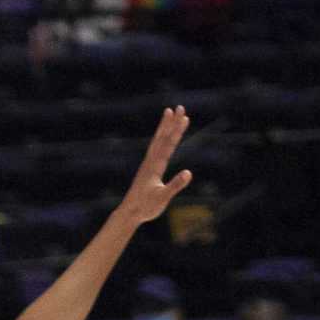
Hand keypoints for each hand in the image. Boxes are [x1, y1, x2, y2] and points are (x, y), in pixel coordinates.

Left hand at [115, 106, 193, 226]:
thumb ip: (175, 185)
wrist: (130, 212)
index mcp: (155, 166)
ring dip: (165, 126)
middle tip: (180, 107)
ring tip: (170, 113)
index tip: (184, 117)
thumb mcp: (163, 197)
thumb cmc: (146, 207)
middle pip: (163, 137)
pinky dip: (161, 138)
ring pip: (158, 140)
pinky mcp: (148, 168)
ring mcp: (148, 163)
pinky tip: (163, 136)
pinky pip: (155, 148)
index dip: (177, 130)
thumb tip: (189, 173)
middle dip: (172, 122)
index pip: (168, 144)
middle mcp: (150, 161)